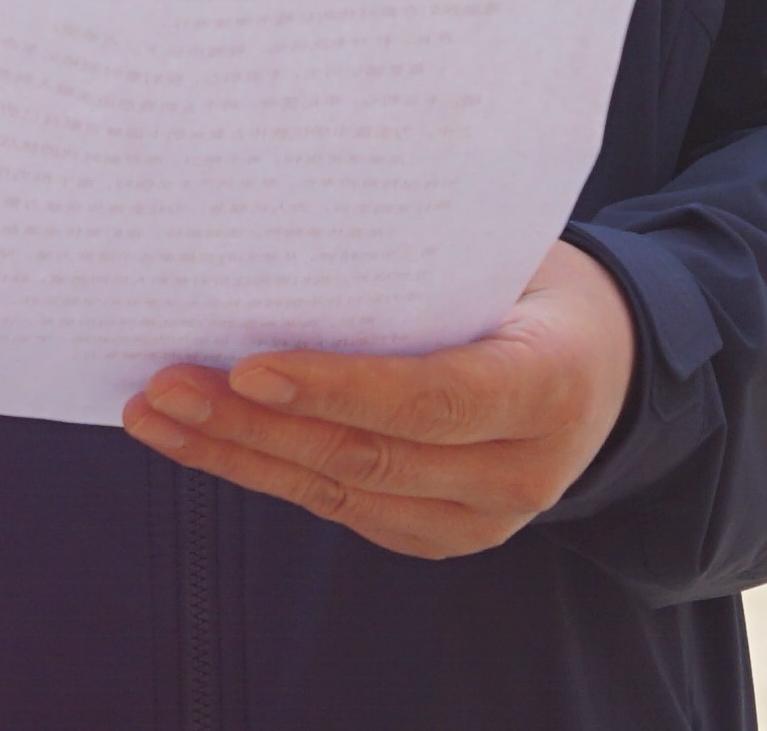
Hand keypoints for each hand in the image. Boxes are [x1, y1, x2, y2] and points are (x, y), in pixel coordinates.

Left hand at [123, 238, 633, 558]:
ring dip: (239, 456)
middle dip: (256, 425)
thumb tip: (295, 230)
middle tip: (167, 386)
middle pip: (370, 455)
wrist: (608, 366)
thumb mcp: (511, 257)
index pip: (434, 397)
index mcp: (552, 385)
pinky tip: (206, 441)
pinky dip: (268, 473)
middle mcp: (524, 469)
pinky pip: (341, 508)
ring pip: (342, 491)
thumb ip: (427, 265)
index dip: (340, 388)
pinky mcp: (443, 536)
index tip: (250, 368)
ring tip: (158, 414)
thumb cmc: (538, 286)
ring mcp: (484, 518)